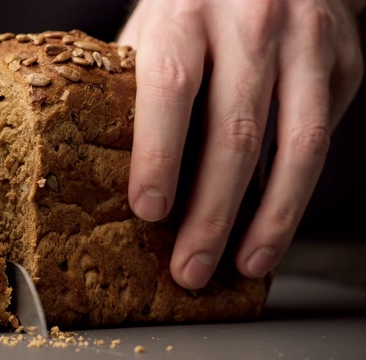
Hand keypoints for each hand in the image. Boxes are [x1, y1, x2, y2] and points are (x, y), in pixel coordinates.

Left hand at [119, 0, 364, 288]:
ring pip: (298, 146)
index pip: (171, 89)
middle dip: (213, 213)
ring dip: (271, 218)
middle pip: (235, 132)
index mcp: (188, 11)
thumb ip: (139, 82)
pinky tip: (274, 224)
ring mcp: (308, 42)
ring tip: (245, 264)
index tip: (149, 211)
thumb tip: (112, 159)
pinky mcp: (345, 62)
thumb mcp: (157, 25)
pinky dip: (298, 191)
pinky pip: (322, 138)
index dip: (159, 155)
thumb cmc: (199, 3)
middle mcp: (254, 22)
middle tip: (191, 265)